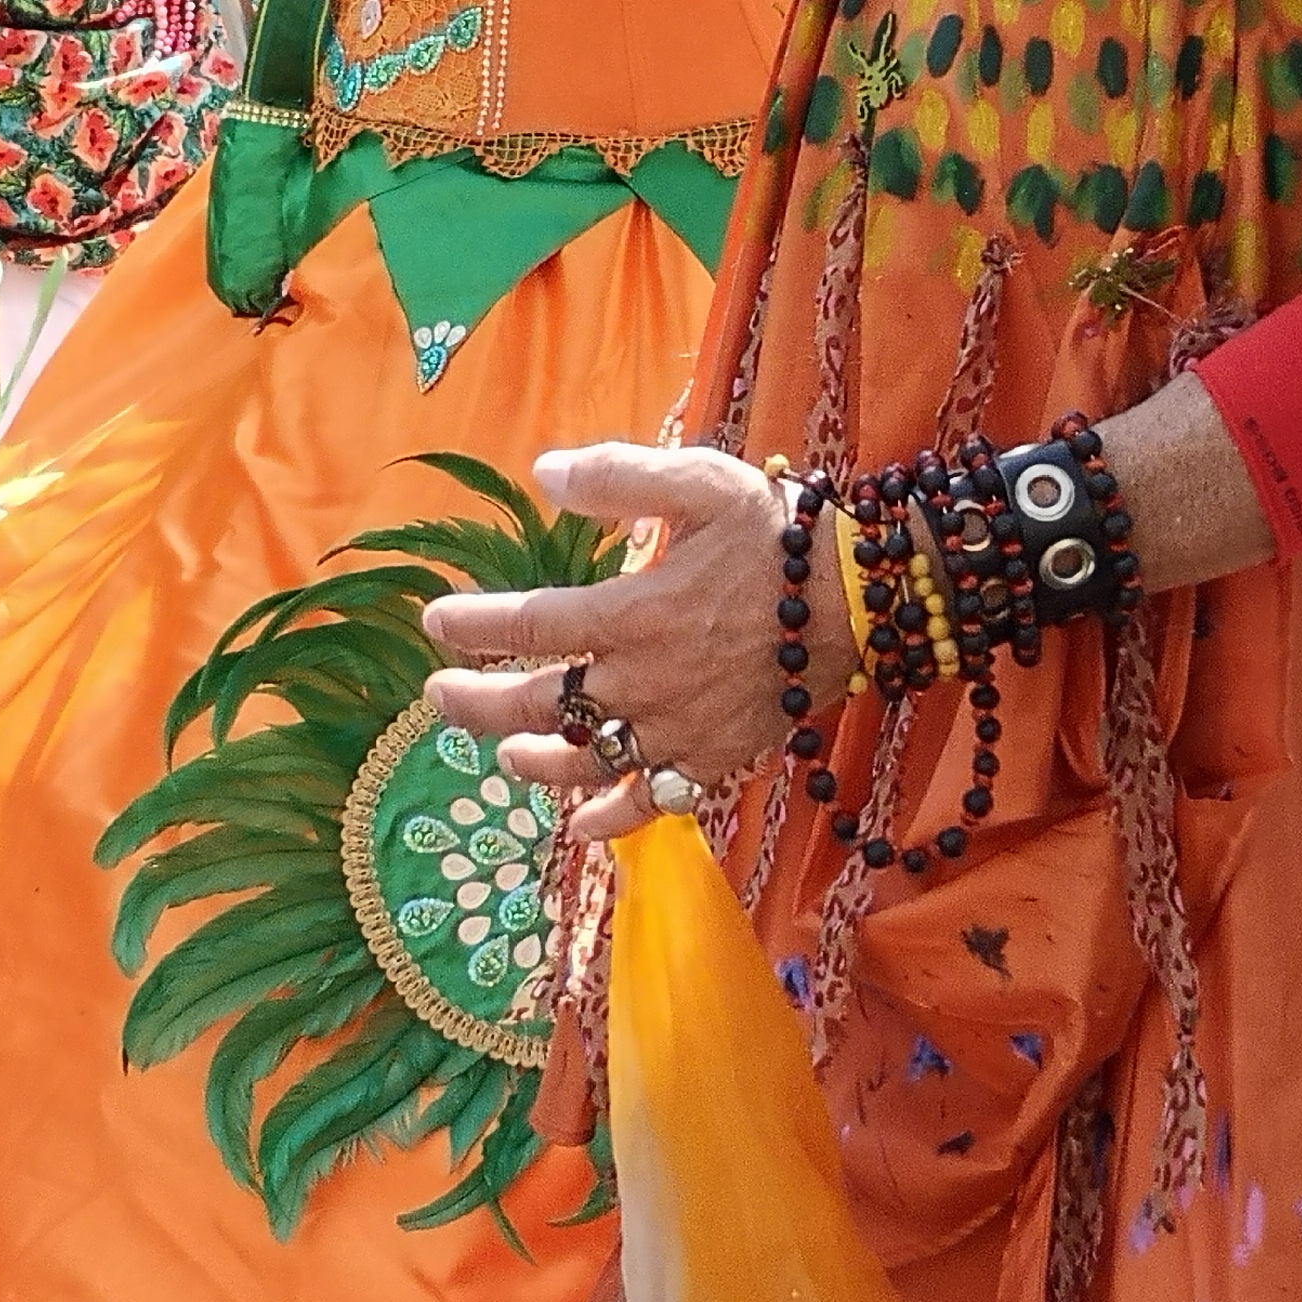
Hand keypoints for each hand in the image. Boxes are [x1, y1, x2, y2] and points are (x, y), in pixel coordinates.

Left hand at [422, 445, 838, 837]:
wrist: (865, 601)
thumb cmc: (780, 536)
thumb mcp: (703, 481)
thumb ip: (620, 477)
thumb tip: (542, 474)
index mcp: (636, 611)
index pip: (529, 624)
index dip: (472, 625)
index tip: (435, 622)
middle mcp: (648, 680)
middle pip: (539, 704)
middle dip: (476, 703)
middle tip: (438, 698)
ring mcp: (680, 729)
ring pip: (586, 762)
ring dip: (534, 762)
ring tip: (502, 756)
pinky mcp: (715, 760)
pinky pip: (652, 803)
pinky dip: (610, 821)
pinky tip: (578, 826)